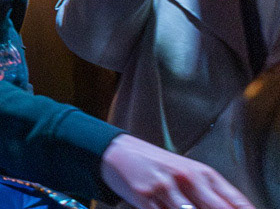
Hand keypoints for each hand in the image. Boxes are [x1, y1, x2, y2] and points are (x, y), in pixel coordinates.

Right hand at [101, 134, 254, 208]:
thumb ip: (210, 194)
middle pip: (216, 208)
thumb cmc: (156, 164)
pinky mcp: (145, 197)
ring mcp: (165, 187)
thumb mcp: (188, 172)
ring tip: (183, 207)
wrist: (118, 150)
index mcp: (203, 173)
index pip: (234, 201)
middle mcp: (187, 177)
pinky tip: (165, 208)